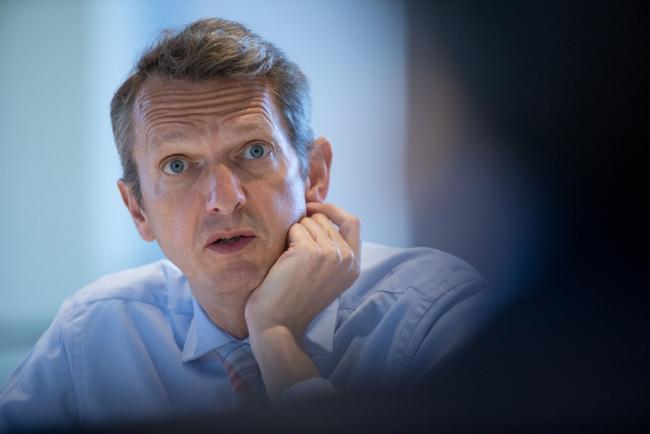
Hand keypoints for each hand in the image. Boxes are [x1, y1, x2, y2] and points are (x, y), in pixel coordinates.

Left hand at [244, 202, 360, 338]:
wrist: (278, 323)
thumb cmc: (294, 299)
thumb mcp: (326, 274)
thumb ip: (333, 249)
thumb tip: (318, 213)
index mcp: (354, 265)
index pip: (353, 221)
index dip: (333, 210)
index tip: (314, 208)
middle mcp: (347, 258)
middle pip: (325, 219)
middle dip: (305, 227)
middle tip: (294, 252)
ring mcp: (330, 254)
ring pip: (308, 222)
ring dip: (295, 234)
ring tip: (290, 262)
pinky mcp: (310, 251)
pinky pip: (295, 229)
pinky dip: (285, 239)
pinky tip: (284, 262)